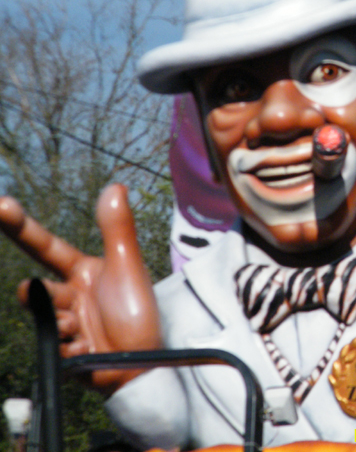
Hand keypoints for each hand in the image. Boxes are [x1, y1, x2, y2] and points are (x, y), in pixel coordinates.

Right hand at [0, 184, 160, 393]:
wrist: (144, 361)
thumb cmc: (138, 311)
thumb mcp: (127, 266)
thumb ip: (118, 228)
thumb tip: (116, 186)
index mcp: (82, 271)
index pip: (44, 246)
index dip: (19, 226)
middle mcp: (69, 294)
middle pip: (36, 290)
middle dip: (40, 295)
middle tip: (47, 296)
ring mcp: (63, 323)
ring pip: (45, 318)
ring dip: (66, 324)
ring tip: (89, 330)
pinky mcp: (60, 351)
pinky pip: (54, 345)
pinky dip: (74, 348)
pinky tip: (93, 349)